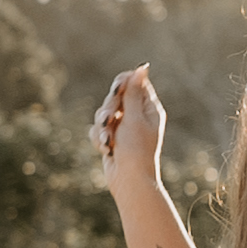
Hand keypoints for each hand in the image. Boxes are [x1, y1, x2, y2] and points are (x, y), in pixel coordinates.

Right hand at [91, 64, 164, 188]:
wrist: (129, 180)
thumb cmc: (136, 149)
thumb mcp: (134, 117)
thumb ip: (133, 92)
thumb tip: (142, 67)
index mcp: (149, 108)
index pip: (133, 83)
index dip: (121, 84)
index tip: (116, 91)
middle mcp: (136, 116)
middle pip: (114, 96)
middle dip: (109, 109)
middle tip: (110, 120)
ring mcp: (123, 127)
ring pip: (102, 114)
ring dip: (103, 127)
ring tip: (109, 142)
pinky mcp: (111, 139)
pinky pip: (97, 130)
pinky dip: (100, 139)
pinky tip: (108, 150)